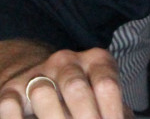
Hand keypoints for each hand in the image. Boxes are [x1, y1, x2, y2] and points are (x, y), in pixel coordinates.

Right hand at [0, 45, 130, 117]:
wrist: (41, 76)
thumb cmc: (82, 92)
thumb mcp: (101, 92)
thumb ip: (113, 108)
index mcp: (96, 60)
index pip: (106, 84)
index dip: (112, 111)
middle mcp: (67, 61)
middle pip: (76, 89)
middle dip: (85, 117)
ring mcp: (38, 72)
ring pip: (43, 92)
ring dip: (53, 117)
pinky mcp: (12, 87)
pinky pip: (10, 104)